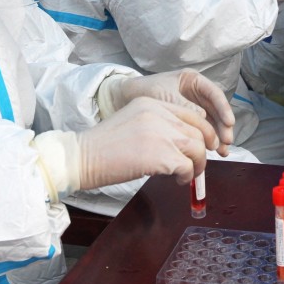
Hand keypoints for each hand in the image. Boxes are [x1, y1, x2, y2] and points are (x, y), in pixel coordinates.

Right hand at [77, 97, 215, 189]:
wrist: (81, 158)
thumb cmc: (102, 147)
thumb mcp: (132, 123)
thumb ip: (157, 126)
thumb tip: (181, 144)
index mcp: (151, 103)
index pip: (190, 113)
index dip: (201, 131)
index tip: (203, 145)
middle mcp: (158, 113)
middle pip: (198, 130)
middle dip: (202, 150)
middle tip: (197, 164)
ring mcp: (160, 133)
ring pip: (197, 147)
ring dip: (197, 165)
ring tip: (188, 174)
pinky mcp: (161, 155)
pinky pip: (187, 166)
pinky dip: (186, 176)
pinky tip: (177, 180)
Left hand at [103, 70, 234, 153]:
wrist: (124, 100)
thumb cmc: (145, 91)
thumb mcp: (165, 96)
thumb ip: (184, 106)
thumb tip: (202, 117)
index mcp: (192, 80)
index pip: (214, 93)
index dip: (224, 108)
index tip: (229, 122)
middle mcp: (196, 94)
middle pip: (216, 110)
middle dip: (223, 126)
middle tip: (226, 141)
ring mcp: (193, 108)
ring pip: (211, 122)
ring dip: (218, 136)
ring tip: (223, 152)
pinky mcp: (187, 122)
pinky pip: (201, 130)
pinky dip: (206, 141)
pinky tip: (212, 152)